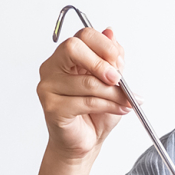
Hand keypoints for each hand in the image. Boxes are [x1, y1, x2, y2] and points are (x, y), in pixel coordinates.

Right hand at [38, 26, 131, 162]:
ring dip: (113, 93)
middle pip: (73, 48)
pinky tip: (119, 109)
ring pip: (86, 82)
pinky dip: (107, 106)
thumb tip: (111, 33)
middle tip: (117, 78)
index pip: (82, 35)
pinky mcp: (51, 107)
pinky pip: (84, 102)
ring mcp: (48, 87)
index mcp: (66, 56)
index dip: (103, 45)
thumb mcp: (112, 80)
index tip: (118, 60)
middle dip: (101, 63)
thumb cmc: (96, 112)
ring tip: (126, 101)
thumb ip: (111, 57)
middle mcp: (52, 68)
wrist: (86, 141)